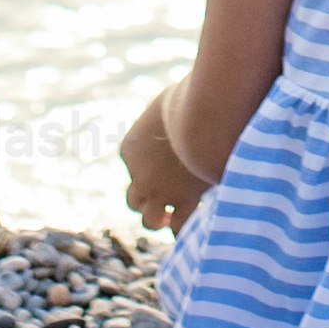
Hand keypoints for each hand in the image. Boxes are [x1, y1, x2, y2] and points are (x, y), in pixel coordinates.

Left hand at [120, 92, 207, 229]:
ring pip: (149, 220)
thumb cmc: (187, 100)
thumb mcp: (167, 105)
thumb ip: (166, 118)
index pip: (133, 169)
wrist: (199, 116)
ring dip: (160, 219)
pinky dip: (183, 227)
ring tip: (174, 215)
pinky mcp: (183, 200)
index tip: (168, 163)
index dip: (149, 169)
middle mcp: (139, 176)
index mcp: (129, 151)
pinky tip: (194, 219)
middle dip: (149, 200)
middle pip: (134, 201)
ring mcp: (160, 192)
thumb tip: (176, 116)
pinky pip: (179, 227)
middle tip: (166, 197)